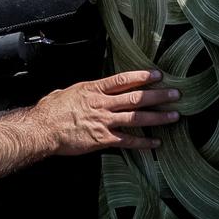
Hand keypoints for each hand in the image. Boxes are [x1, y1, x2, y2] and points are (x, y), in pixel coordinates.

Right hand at [38, 69, 179, 154]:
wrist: (42, 129)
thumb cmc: (50, 111)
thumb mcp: (64, 93)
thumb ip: (78, 92)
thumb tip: (78, 92)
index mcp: (94, 90)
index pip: (123, 80)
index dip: (142, 76)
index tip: (158, 75)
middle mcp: (102, 104)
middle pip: (136, 98)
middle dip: (158, 96)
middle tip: (175, 94)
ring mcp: (104, 122)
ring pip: (136, 118)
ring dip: (157, 117)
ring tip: (174, 116)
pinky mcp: (103, 140)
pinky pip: (127, 141)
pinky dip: (143, 142)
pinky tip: (156, 143)